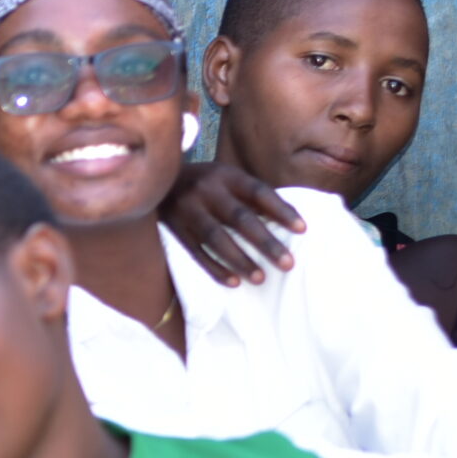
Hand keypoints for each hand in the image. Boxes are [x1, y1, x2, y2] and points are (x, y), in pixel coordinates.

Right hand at [160, 159, 304, 287]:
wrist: (154, 180)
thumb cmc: (203, 183)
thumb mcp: (226, 179)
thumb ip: (249, 195)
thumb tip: (287, 216)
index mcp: (226, 175)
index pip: (259, 192)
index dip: (281, 210)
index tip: (303, 230)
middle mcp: (206, 191)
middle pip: (240, 218)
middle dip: (266, 242)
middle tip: (288, 264)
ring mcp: (186, 210)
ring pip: (216, 238)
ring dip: (240, 259)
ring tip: (260, 278)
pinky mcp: (173, 228)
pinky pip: (196, 252)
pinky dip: (214, 267)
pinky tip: (233, 281)